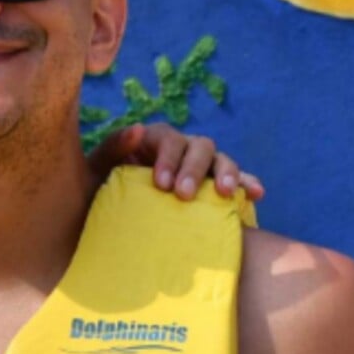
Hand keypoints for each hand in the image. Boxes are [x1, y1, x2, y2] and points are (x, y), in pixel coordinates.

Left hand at [89, 122, 263, 201]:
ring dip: (227, 173)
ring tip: (226, 194)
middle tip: (184, 195)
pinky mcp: (214, 189)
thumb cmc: (100, 196)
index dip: (168, 158)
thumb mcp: (96, 172)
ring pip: (221, 160)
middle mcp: (182, 150)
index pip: (168, 139)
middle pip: (199, 147)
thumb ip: (112, 148)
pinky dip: (247, 184)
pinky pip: (236, 182)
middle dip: (195, 169)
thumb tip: (137, 128)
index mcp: (154, 141)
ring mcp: (200, 169)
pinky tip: (257, 193)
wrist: (108, 225)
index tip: (161, 184)